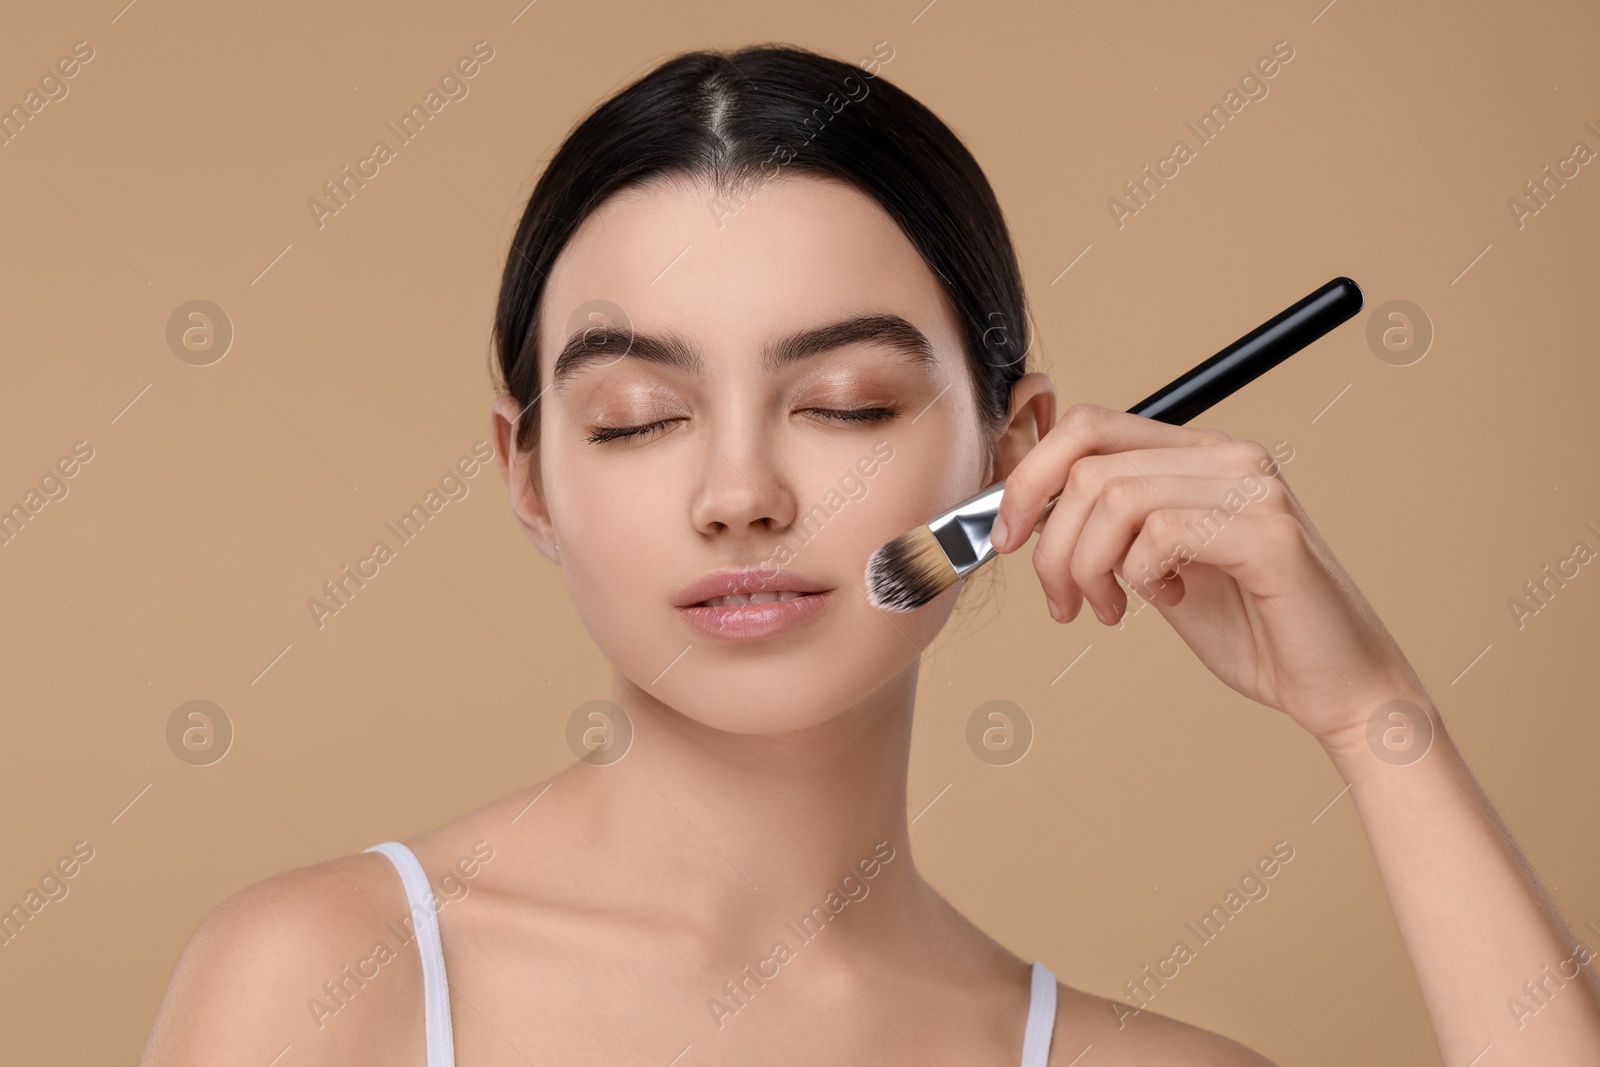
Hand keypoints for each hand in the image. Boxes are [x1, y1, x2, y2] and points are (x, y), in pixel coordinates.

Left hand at [990, 403, 1427, 747]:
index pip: (1089, 426)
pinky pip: (1158, 534)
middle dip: (1048, 539)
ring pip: (1113, 499)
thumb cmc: (1252, 629)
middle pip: (1088, 463)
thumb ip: (1109, 530)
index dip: (1029, 476)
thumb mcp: (1155, 568)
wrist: (1336, 687)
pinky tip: (1165, 601)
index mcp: (1198, 454)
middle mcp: (1228, 456)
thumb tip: (1027, 510)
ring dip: (1087, 566)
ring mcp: (1252, 488)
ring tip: (1104, 609)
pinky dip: (1138, 577)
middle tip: (1059, 598)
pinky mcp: (1268, 532)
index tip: (1006, 536)